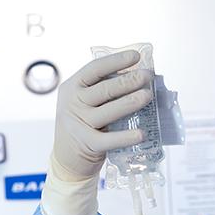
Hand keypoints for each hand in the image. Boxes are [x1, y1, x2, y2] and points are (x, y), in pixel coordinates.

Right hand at [51, 50, 152, 181]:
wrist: (66, 158)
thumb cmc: (83, 124)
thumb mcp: (84, 102)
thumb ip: (103, 89)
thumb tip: (139, 77)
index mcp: (73, 87)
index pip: (95, 69)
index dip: (116, 61)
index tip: (136, 56)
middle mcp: (73, 103)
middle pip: (104, 89)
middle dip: (128, 81)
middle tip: (147, 76)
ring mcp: (79, 123)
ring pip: (108, 111)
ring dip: (130, 102)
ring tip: (148, 96)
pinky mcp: (87, 143)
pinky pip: (109, 139)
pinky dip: (126, 137)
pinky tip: (141, 134)